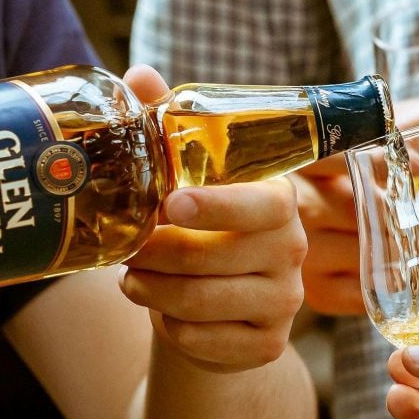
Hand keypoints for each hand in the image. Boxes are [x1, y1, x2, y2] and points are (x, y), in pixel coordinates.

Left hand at [118, 65, 306, 372]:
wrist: (220, 300)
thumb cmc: (201, 226)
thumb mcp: (187, 175)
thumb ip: (168, 123)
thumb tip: (139, 74)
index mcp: (279, 200)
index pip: (262, 205)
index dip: (217, 205)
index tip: (171, 204)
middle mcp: (292, 249)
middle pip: (218, 258)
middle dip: (158, 255)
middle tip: (127, 249)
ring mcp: (286, 300)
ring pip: (205, 302)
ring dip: (154, 291)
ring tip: (129, 279)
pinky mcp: (268, 344)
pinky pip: (207, 341)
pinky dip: (172, 328)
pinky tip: (161, 311)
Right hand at [290, 87, 418, 315]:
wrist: (297, 211)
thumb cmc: (355, 160)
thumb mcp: (385, 132)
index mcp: (307, 161)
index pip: (337, 158)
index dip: (378, 162)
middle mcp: (301, 207)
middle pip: (366, 211)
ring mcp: (307, 252)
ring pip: (372, 253)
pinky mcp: (318, 290)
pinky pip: (363, 293)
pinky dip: (405, 282)